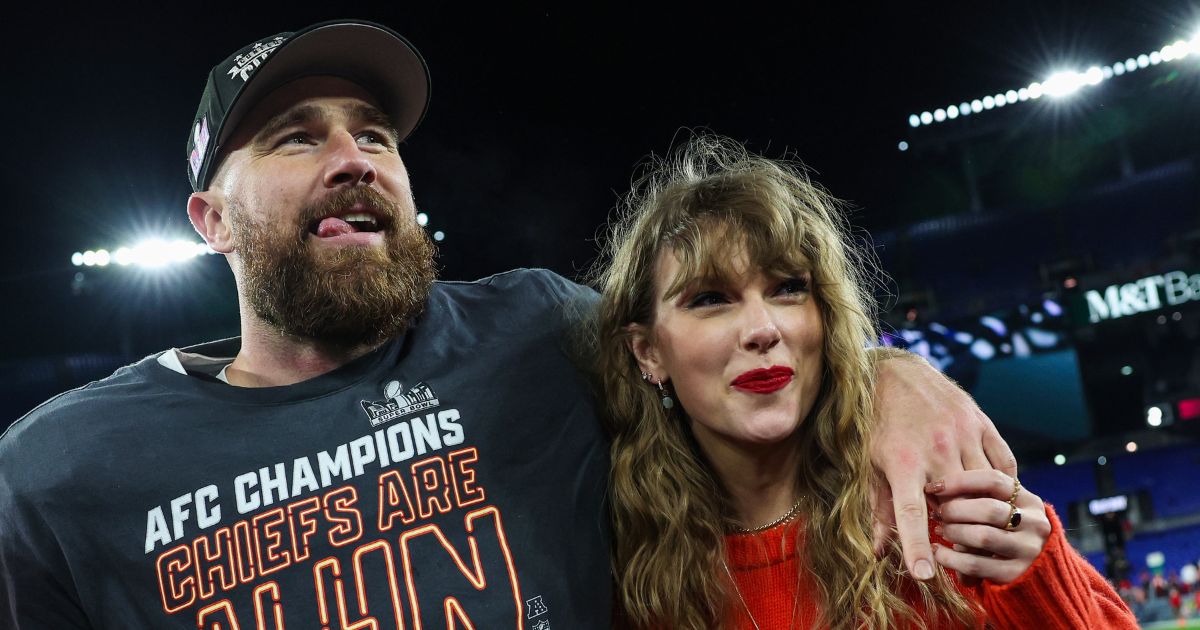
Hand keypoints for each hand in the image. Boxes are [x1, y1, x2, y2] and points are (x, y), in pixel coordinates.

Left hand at [868, 351, 1016, 580]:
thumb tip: (880, 552)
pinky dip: (1001, 483)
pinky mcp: (982, 423)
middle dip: (956, 526)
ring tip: (971, 512)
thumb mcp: (869, 464)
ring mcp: (963, 434)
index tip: (924, 575)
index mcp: (902, 462)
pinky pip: (1004, 464)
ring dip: (981, 506)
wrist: (894, 372)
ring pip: (985, 487)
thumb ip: (879, 509)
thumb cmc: (877, 423)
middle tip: (950, 532)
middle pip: (957, 504)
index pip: (911, 515)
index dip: (917, 547)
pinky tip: (991, 491)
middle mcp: (936, 449)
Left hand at [926, 469, 1050, 584]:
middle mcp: (1034, 524)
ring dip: (954, 532)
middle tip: (938, 513)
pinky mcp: (1015, 574)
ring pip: (983, 536)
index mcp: (1029, 501)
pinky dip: (950, 557)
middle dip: (955, 510)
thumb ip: (981, 496)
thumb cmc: (1004, 530)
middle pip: (989, 509)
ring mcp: (1027, 551)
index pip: (994, 480)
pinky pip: (975, 564)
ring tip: (940, 530)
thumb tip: (938, 488)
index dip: (959, 481)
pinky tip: (937, 552)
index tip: (934, 486)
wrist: (1032, 571)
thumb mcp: (1004, 508)